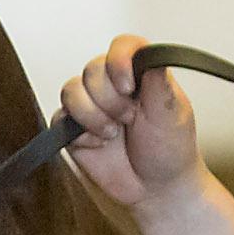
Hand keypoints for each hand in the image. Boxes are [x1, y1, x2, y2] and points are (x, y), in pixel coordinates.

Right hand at [59, 35, 200, 208]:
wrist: (156, 188)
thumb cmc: (169, 150)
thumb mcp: (173, 114)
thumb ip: (158, 82)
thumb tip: (149, 55)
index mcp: (139, 73)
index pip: (122, 46)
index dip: (119, 61)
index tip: (128, 87)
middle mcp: (112, 84)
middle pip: (92, 69)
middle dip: (110, 100)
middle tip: (130, 119)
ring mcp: (91, 104)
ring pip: (71, 90)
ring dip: (94, 116)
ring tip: (114, 133)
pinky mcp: (73, 128)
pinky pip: (60, 118)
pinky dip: (81, 133)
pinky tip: (100, 144)